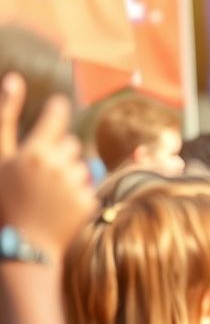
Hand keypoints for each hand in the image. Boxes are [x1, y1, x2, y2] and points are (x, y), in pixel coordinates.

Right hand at [0, 73, 91, 258]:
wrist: (19, 246)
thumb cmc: (3, 200)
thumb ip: (5, 118)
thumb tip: (14, 77)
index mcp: (34, 153)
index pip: (57, 115)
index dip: (57, 110)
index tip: (57, 106)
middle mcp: (57, 166)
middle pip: (69, 144)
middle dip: (57, 154)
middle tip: (36, 176)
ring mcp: (74, 185)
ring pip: (80, 165)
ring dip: (68, 175)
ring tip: (46, 195)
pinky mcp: (88, 202)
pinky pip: (87, 186)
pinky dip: (75, 195)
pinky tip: (57, 208)